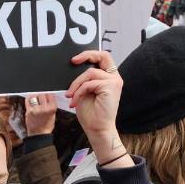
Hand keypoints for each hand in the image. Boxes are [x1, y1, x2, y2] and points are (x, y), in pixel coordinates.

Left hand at [23, 93, 56, 135]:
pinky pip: (27, 100)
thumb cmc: (46, 126)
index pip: (50, 95)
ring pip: (34, 96)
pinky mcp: (28, 111)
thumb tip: (48, 97)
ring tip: (36, 101)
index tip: (47, 96)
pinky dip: (29, 99)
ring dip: (35, 97)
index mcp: (52, 108)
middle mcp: (44, 108)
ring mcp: (35, 109)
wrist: (39, 134)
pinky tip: (30, 101)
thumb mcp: (53, 115)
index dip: (48, 95)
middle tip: (41, 100)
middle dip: (42, 96)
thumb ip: (51, 105)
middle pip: (42, 94)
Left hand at [66, 51, 132, 167]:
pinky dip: (78, 92)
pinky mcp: (111, 87)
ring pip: (90, 73)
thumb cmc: (91, 113)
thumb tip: (74, 66)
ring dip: (76, 84)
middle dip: (87, 55)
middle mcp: (114, 78)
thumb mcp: (84, 91)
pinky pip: (89, 84)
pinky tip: (74, 102)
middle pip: (103, 55)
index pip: (103, 58)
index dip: (90, 54)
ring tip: (70, 96)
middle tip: (73, 61)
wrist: (97, 129)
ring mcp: (114, 82)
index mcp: (109, 78)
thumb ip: (84, 79)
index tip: (74, 59)